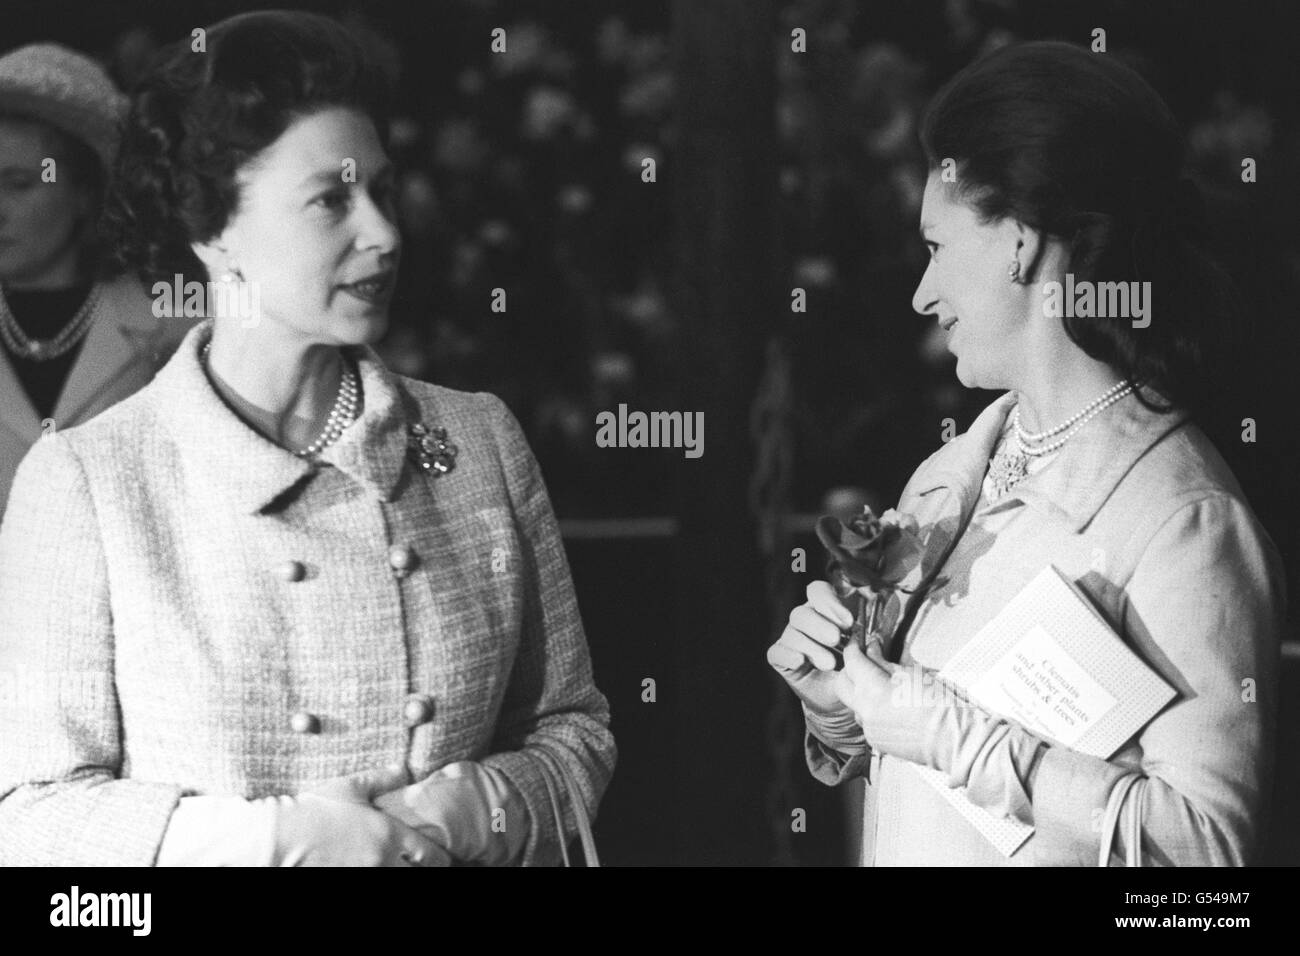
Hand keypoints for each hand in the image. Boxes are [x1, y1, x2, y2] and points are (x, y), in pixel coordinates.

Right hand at [274, 764, 450, 866]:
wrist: (280, 838)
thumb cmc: (315, 809)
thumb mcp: (350, 787)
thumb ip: (382, 779)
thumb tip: (404, 769)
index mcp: (389, 836)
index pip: (430, 855)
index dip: (440, 858)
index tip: (442, 857)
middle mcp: (382, 861)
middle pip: (415, 874)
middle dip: (419, 868)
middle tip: (418, 862)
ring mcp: (364, 876)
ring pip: (394, 878)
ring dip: (397, 870)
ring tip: (393, 863)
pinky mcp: (346, 882)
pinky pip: (368, 881)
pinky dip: (374, 874)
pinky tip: (368, 866)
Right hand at [768, 581, 856, 714]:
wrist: (838, 698)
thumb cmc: (852, 668)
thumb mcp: (864, 652)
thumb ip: (869, 639)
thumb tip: (876, 634)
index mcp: (824, 611)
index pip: (818, 591)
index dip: (829, 601)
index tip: (848, 621)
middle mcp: (804, 621)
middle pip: (801, 613)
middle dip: (820, 625)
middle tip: (836, 640)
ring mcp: (790, 638)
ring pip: (791, 633)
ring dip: (811, 647)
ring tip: (830, 664)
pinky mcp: (780, 658)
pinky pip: (777, 652)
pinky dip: (788, 655)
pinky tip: (800, 661)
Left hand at [832, 638, 948, 768]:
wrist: (955, 738)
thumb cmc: (941, 704)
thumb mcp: (913, 674)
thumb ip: (885, 662)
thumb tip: (872, 649)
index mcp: (872, 690)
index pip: (851, 662)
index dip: (854, 649)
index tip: (858, 644)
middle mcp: (865, 711)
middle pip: (842, 684)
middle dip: (850, 672)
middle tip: (866, 663)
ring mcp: (869, 729)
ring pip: (854, 705)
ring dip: (862, 693)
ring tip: (885, 688)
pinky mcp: (877, 742)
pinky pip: (867, 721)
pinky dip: (874, 712)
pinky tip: (893, 708)